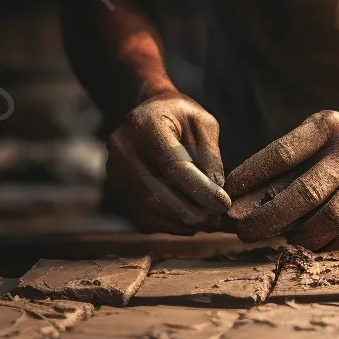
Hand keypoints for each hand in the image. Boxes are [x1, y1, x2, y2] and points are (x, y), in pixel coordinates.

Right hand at [107, 92, 230, 233]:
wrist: (148, 114)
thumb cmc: (180, 117)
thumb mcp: (203, 123)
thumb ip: (210, 154)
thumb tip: (216, 189)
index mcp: (145, 125)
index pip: (172, 164)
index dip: (199, 188)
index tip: (223, 204)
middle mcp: (123, 149)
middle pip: (155, 193)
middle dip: (190, 212)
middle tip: (216, 220)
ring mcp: (115, 172)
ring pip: (148, 210)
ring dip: (180, 223)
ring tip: (208, 223)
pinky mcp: (117, 189)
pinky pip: (142, 216)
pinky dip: (169, 225)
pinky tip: (190, 222)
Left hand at [225, 106, 338, 249]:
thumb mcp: (316, 133)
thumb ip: (286, 162)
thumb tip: (242, 198)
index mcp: (328, 127)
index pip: (282, 154)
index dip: (251, 176)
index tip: (228, 194)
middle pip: (306, 192)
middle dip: (269, 217)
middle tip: (244, 232)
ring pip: (332, 218)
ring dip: (301, 236)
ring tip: (282, 239)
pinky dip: (330, 244)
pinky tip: (314, 243)